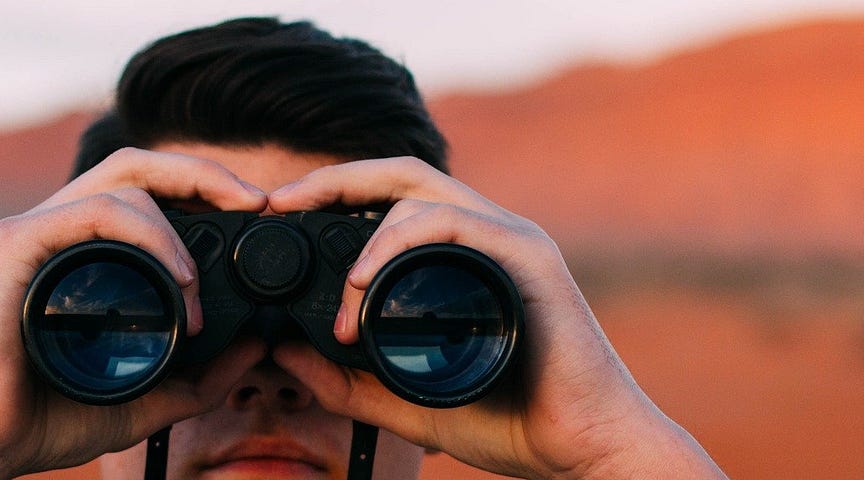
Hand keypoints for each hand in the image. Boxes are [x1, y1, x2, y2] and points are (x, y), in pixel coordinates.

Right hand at [0, 148, 269, 477]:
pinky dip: (145, 234)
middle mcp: (53, 229)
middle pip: (136, 165)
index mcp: (78, 251)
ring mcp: (29, 232)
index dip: (202, 189)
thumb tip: (256, 349)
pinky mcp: (11, 247)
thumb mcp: (142, 400)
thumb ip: (198, 380)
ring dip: (177, 225)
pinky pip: (90, 212)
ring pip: (121, 183)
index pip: (145, 190)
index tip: (255, 215)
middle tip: (256, 202)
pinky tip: (176, 277)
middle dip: (203, 172)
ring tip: (197, 287)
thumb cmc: (37, 420)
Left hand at [268, 157, 724, 478]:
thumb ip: (345, 381)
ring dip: (363, 233)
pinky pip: (453, 223)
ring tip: (338, 295)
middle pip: (401, 175)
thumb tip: (282, 351)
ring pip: (421, 192)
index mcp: (462, 256)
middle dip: (334, 179)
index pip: (391, 198)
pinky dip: (399, 242)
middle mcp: (488, 234)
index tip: (278, 214)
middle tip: (280, 203)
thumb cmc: (513, 423)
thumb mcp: (404, 404)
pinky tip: (365, 282)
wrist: (584, 450)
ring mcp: (510, 239)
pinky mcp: (528, 257)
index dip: (333, 195)